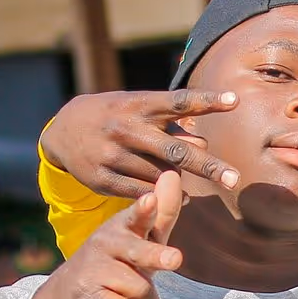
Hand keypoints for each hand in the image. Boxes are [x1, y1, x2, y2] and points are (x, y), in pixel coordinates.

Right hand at [27, 173, 185, 298]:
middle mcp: (106, 243)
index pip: (136, 216)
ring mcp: (94, 269)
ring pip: (140, 288)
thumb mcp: (138, 239)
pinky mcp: (88, 296)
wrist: (68, 296)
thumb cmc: (114, 262)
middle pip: (139, 252)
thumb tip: (174, 175)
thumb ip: (161, 215)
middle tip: (176, 259)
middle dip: (156, 255)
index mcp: (122, 227)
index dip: (144, 209)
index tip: (150, 201)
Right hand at [41, 89, 240, 198]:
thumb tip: (202, 144)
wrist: (62, 131)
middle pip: (174, 150)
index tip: (234, 100)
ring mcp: (113, 155)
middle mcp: (126, 128)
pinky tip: (182, 198)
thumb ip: (169, 124)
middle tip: (235, 179)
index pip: (178, 102)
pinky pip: (142, 193)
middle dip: (206, 165)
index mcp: (138, 105)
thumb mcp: (137, 109)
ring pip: (160, 176)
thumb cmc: (116, 117)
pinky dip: (164, 196)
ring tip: (196, 182)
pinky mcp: (103, 179)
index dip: (206, 101)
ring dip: (182, 182)